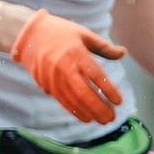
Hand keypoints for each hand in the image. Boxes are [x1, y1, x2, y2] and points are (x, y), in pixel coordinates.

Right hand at [9, 9, 125, 124]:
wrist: (29, 36)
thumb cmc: (60, 33)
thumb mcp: (83, 34)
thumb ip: (104, 47)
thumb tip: (124, 53)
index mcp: (76, 53)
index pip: (96, 76)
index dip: (108, 90)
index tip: (119, 101)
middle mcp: (64, 68)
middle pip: (85, 93)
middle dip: (100, 108)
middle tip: (112, 117)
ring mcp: (54, 79)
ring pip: (74, 101)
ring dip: (90, 113)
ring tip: (103, 120)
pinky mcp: (47, 86)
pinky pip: (63, 102)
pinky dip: (76, 112)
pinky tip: (87, 118)